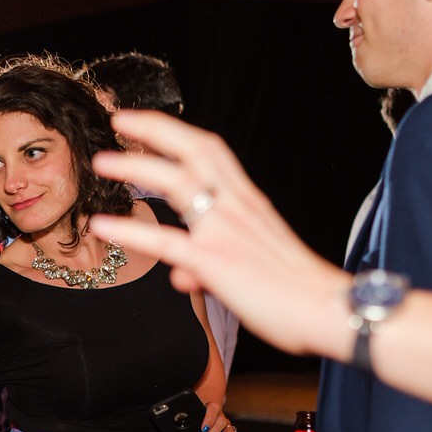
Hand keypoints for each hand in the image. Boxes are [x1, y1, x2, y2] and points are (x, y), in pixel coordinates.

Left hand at [88, 111, 350, 360]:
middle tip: (118, 121)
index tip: (145, 122)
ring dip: (136, 168)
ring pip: (177, 183)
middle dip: (155, 130)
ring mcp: (225, 230)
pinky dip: (130, 230)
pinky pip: (165, 241)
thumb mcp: (251, 266)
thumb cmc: (297, 291)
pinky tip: (102, 225)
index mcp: (248, 201)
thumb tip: (181, 276)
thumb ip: (209, 265)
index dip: (175, 132)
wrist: (330, 311)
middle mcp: (237, 206)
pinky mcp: (216, 261)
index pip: (211, 151)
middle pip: (194, 151)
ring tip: (101, 162)